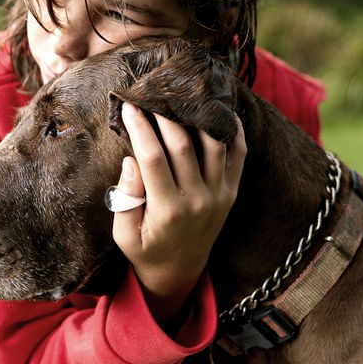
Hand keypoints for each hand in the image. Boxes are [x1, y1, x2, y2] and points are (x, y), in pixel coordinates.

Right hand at [112, 102, 245, 324]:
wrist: (180, 271)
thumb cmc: (145, 249)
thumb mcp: (124, 234)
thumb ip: (126, 198)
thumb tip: (132, 160)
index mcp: (169, 210)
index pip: (153, 158)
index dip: (140, 128)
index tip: (128, 105)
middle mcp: (199, 199)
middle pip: (183, 145)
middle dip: (165, 115)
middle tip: (153, 92)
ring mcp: (220, 194)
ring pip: (215, 144)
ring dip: (200, 116)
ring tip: (184, 96)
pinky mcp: (232, 191)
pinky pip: (238, 155)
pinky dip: (233, 130)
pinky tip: (220, 110)